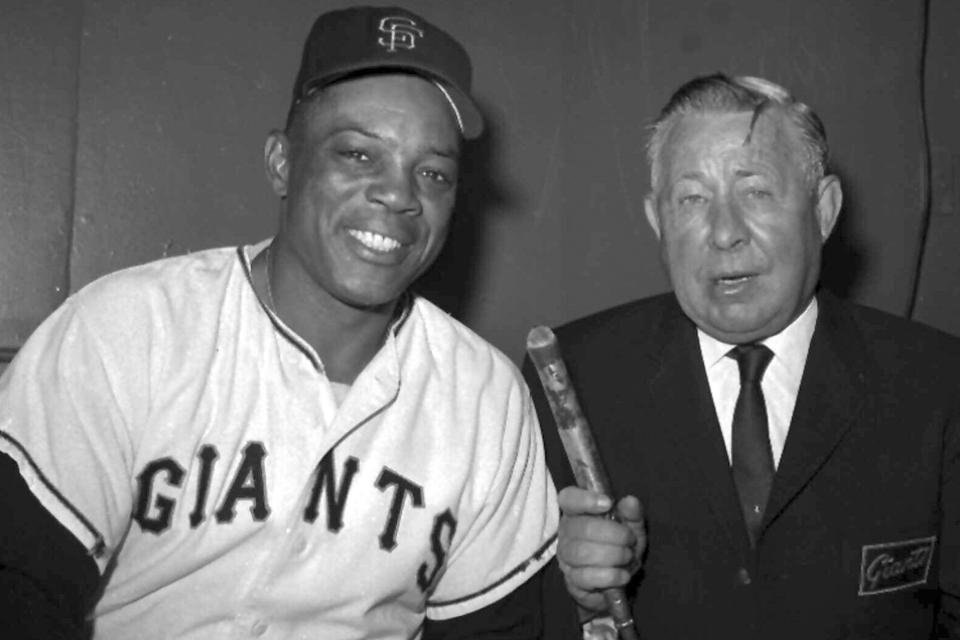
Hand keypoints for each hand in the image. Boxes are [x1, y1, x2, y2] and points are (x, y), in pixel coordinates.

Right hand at [556, 486, 644, 614]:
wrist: (618, 581)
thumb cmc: (621, 546)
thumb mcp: (632, 528)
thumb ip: (632, 514)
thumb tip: (630, 502)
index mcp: (577, 513)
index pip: (568, 499)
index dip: (585, 499)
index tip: (608, 503)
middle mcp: (566, 533)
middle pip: (580, 528)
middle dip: (612, 534)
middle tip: (630, 541)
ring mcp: (566, 558)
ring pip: (580, 553)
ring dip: (611, 555)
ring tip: (627, 557)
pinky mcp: (571, 581)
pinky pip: (584, 578)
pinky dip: (609, 576)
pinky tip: (622, 575)